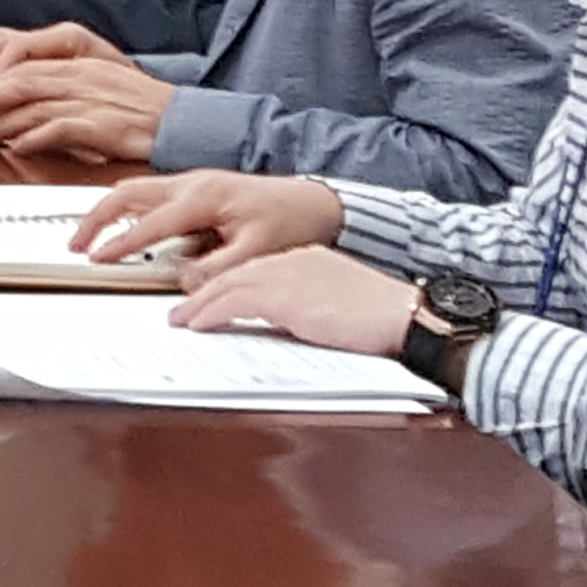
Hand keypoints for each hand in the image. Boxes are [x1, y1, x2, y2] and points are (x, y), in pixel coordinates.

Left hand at [0, 24, 177, 161]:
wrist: (183, 121)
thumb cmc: (146, 108)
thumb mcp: (103, 86)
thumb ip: (69, 89)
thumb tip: (33, 106)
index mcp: (81, 64)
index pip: (26, 65)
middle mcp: (81, 78)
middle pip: (21, 82)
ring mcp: (91, 100)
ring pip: (33, 105)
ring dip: (2, 122)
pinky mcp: (101, 125)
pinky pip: (59, 129)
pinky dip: (34, 138)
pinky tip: (19, 147)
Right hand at [76, 169, 338, 267]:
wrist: (316, 201)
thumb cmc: (291, 220)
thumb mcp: (257, 252)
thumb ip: (217, 270)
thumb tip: (184, 283)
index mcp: (203, 197)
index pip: (149, 223)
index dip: (120, 242)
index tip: (97, 259)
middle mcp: (191, 183)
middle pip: (127, 192)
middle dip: (95, 217)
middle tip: (76, 243)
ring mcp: (192, 181)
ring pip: (134, 189)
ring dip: (107, 210)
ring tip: (89, 237)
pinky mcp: (196, 186)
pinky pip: (151, 193)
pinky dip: (127, 208)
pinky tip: (125, 228)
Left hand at [170, 243, 417, 354]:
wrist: (406, 317)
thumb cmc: (384, 319)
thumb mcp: (338, 306)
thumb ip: (308, 308)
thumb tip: (286, 327)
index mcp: (308, 259)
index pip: (256, 269)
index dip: (228, 284)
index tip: (211, 297)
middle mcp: (294, 260)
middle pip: (235, 274)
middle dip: (205, 292)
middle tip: (183, 309)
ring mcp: (288, 275)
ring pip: (227, 285)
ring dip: (199, 304)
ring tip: (181, 320)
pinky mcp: (286, 296)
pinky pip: (234, 302)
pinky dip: (210, 313)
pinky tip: (197, 324)